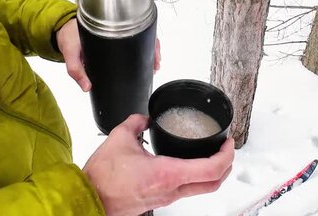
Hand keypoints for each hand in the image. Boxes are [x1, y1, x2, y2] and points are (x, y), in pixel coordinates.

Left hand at [56, 19, 161, 91]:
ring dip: (148, 49)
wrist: (61, 28)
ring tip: (153, 64)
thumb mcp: (70, 54)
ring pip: (140, 38)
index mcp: (109, 27)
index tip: (153, 53)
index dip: (147, 40)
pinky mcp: (114, 38)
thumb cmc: (68, 37)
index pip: (134, 28)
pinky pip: (132, 41)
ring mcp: (116, 32)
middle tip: (156, 63)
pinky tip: (143, 61)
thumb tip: (87, 87)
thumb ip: (76, 71)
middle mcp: (115, 27)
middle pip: (142, 34)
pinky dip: (140, 50)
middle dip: (152, 48)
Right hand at [83, 114, 233, 215]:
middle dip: (226, 166)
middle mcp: (171, 189)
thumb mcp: (119, 139)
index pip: (211, 169)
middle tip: (225, 149)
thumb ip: (136, 122)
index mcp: (168, 173)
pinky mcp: (159, 201)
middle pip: (213, 184)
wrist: (89, 199)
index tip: (228, 143)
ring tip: (210, 155)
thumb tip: (144, 118)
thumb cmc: (102, 177)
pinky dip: (194, 178)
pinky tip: (187, 165)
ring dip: (211, 173)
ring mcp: (166, 198)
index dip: (226, 155)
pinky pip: (185, 191)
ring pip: (200, 189)